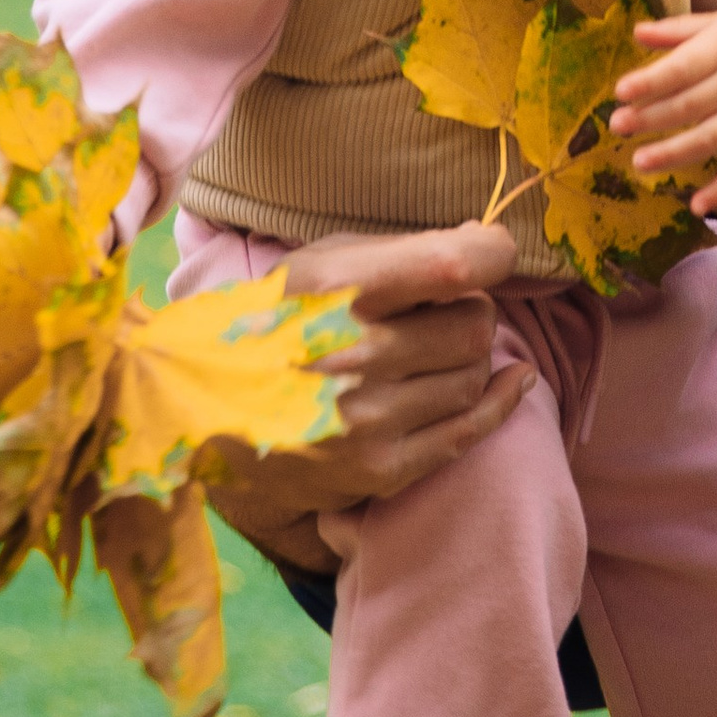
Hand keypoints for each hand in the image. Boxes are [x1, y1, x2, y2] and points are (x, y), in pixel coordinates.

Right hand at [204, 222, 524, 572]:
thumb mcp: (319, 264)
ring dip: (469, 356)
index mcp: (335, 292)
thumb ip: (401, 252)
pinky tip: (512, 379)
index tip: (493, 253)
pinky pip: (468, 431)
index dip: (491, 254)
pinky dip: (499, 400)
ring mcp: (366, 421)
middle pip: (474, 324)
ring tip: (430, 349)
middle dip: (472, 309)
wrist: (204, 414)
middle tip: (443, 311)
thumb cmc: (276, 321)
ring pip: (474, 374)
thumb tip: (486, 247)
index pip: (453, 267)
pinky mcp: (378, 469)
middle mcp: (352, 357)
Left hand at [608, 4, 716, 215]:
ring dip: (675, 154)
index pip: (684, 66)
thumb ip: (681, 30)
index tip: (620, 91)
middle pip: (691, 104)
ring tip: (640, 162)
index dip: (652, 80)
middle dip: (652, 117)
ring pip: (712, 139)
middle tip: (617, 125)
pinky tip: (697, 206)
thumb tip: (637, 33)